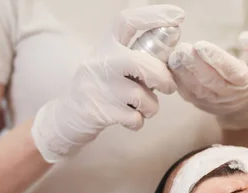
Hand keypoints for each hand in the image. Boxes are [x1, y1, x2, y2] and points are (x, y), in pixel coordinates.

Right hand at [31, 5, 183, 162]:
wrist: (69, 116)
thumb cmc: (102, 87)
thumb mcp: (111, 63)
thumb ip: (137, 57)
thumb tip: (171, 56)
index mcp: (106, 45)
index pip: (128, 21)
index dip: (154, 16)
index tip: (178, 16)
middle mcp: (100, 62)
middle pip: (142, 64)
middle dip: (163, 77)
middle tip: (169, 87)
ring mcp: (99, 87)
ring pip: (141, 96)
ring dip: (151, 106)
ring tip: (145, 107)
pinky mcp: (100, 111)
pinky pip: (135, 118)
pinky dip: (139, 121)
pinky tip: (131, 118)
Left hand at [168, 31, 247, 130]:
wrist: (245, 105)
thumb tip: (245, 38)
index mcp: (247, 82)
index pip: (232, 71)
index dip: (216, 59)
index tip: (201, 45)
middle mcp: (229, 95)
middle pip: (210, 81)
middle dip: (195, 65)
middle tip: (183, 49)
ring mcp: (212, 102)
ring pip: (196, 89)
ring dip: (183, 73)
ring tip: (175, 56)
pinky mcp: (199, 103)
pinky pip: (186, 93)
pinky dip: (177, 80)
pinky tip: (171, 65)